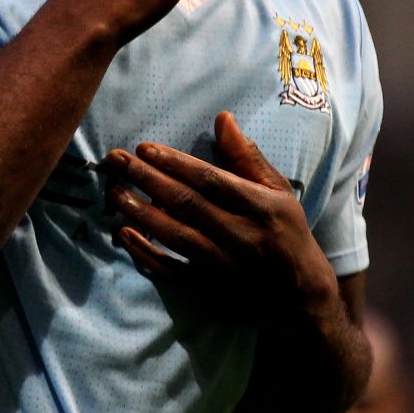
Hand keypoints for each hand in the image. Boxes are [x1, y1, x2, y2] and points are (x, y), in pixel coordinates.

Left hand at [102, 112, 339, 324]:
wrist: (299, 293)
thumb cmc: (287, 230)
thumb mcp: (278, 191)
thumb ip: (247, 156)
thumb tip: (222, 118)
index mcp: (260, 207)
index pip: (212, 181)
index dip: (177, 164)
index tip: (145, 149)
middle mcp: (240, 234)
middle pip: (188, 204)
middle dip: (148, 180)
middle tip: (116, 161)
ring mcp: (223, 264)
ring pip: (176, 236)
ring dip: (141, 213)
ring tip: (114, 192)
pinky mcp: (210, 286)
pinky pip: (172, 270)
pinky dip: (146, 253)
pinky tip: (124, 234)